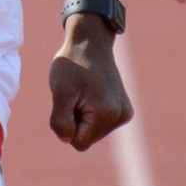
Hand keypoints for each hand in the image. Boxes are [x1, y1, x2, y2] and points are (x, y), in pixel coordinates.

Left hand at [48, 19, 131, 150]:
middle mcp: (121, 117)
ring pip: (92, 132)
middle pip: (86, 138)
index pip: (78, 143)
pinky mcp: (124, 109)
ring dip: (82, 115)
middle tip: (76, 94)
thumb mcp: (60, 92)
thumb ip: (61, 121)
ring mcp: (125, 113)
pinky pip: (99, 123)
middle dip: (76, 120)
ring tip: (83, 92)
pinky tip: (91, 92)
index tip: (70, 101)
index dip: (67, 125)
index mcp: (107, 115)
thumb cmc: (73, 64)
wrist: (90, 42)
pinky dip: (90, 111)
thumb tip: (68, 140)